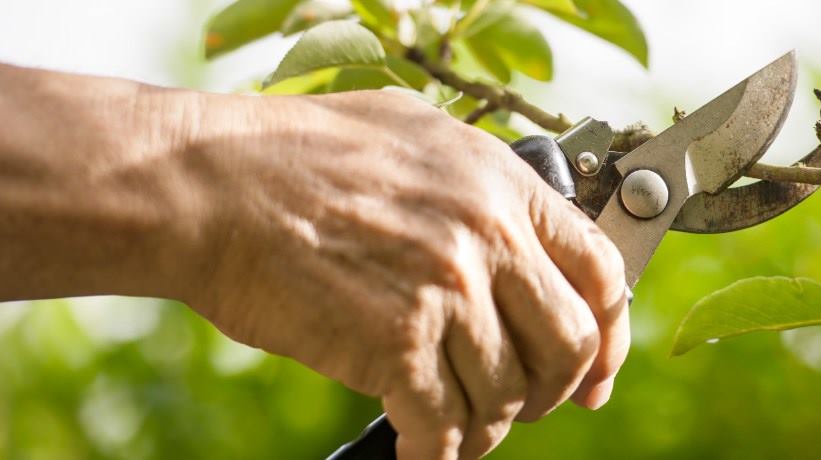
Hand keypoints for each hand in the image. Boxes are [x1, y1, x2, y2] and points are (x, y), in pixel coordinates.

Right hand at [182, 90, 629, 458]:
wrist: (212, 184)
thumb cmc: (298, 154)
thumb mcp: (417, 135)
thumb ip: (481, 184)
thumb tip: (521, 235)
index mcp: (502, 183)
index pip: (600, 272)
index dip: (608, 335)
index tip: (596, 371)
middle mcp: (488, 235)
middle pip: (569, 345)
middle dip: (553, 391)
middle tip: (525, 404)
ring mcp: (446, 290)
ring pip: (507, 394)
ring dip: (487, 424)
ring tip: (457, 424)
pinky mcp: (395, 344)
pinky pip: (445, 426)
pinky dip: (440, 453)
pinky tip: (422, 452)